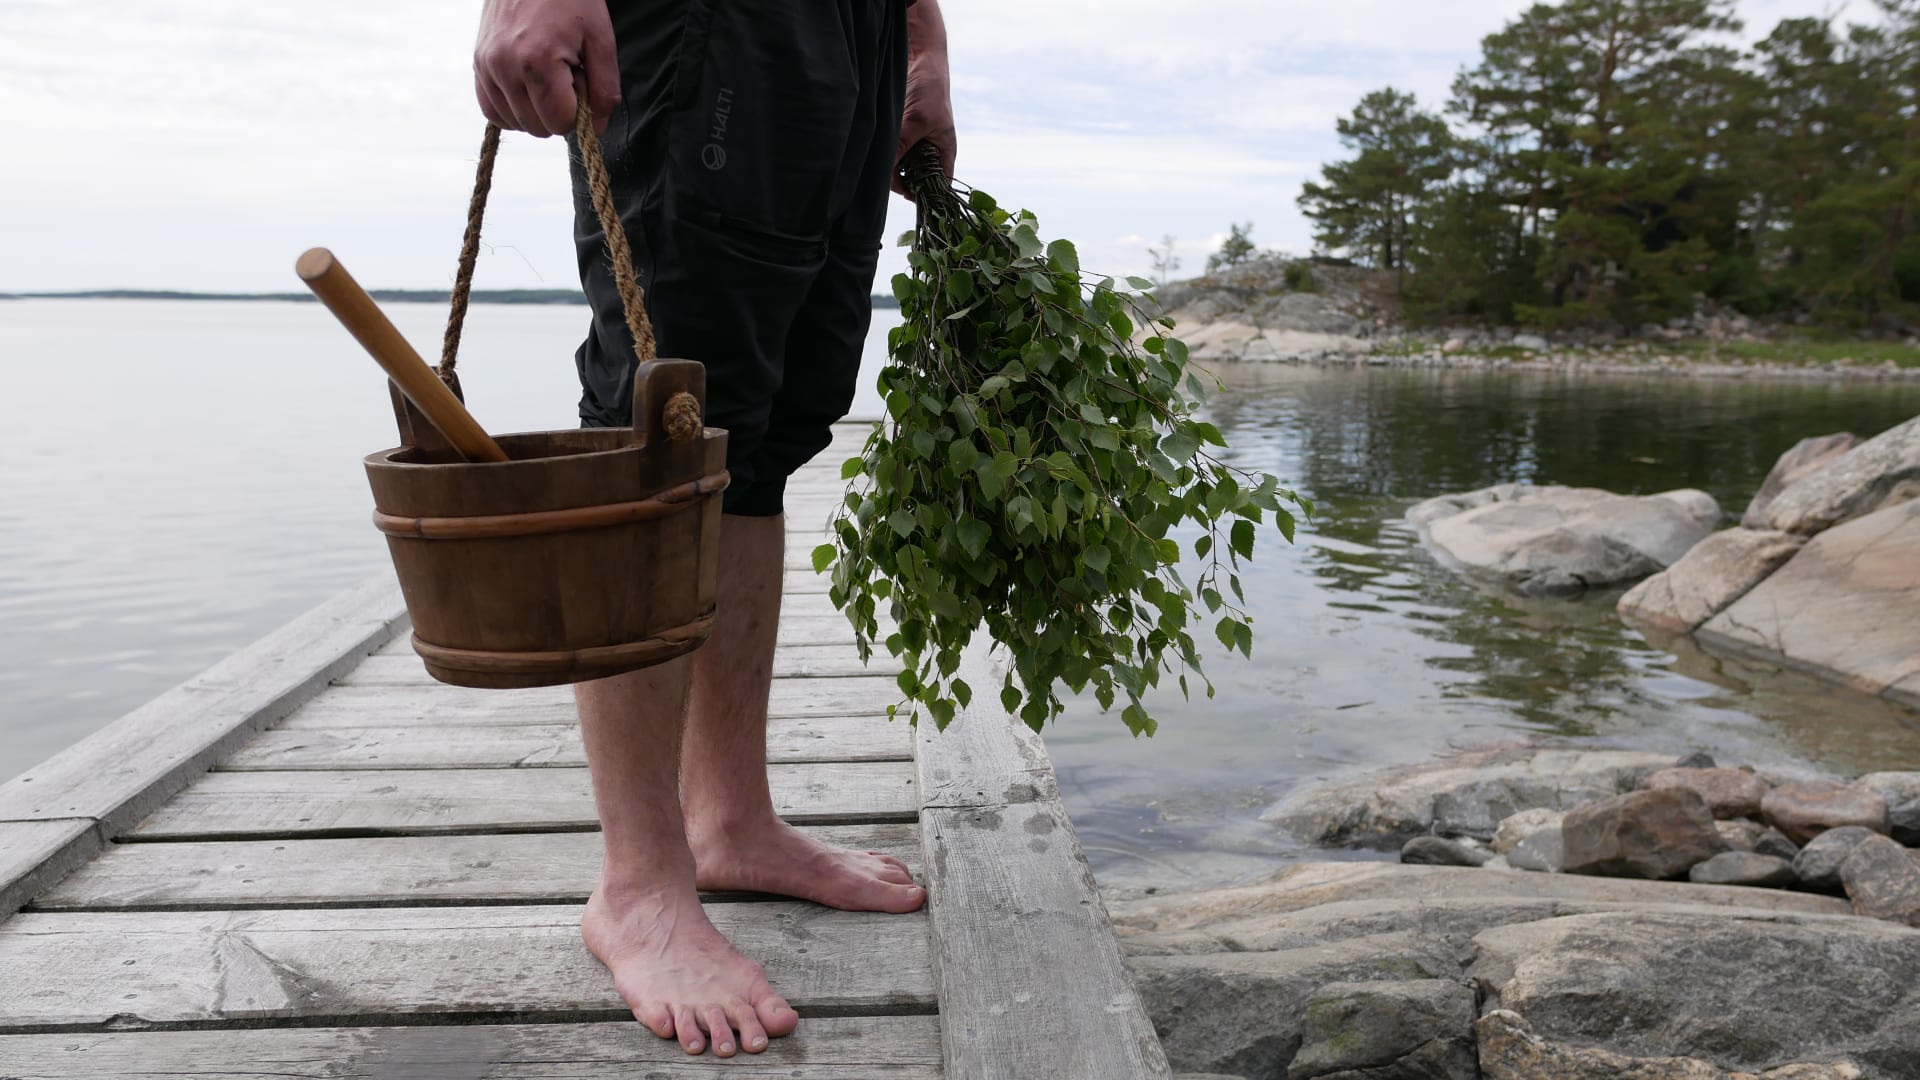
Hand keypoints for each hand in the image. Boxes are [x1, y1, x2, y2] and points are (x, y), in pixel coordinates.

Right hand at [474, 0, 619, 136]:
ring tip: (546, 76)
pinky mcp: (478, 63)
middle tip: (564, 76)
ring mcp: (487, 66)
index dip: (578, 112)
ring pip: (515, 122)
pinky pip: (492, 110)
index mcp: (538, 62)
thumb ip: (604, 89)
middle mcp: (505, 67)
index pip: (560, 123)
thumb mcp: (601, 39)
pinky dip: (512, 109)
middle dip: (557, 111)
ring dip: (535, 111)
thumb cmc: (571, 0)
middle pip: (538, 127)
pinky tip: (527, 91)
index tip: (580, 83)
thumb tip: (595, 129)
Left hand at [893, 0, 954, 196]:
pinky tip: (873, 158)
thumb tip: (883, 172)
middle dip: (904, 184)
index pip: (940, 185)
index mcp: (945, 152)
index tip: (911, 201)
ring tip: (877, 169)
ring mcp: (914, 144)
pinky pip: (891, 153)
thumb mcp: (916, 121)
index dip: (929, 197)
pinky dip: (883, 157)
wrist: (919, 58)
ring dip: (890, 170)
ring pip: (901, 168)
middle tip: (885, 183)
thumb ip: (900, 147)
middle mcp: (929, 151)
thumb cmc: (929, 89)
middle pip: (918, 180)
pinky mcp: (899, 134)